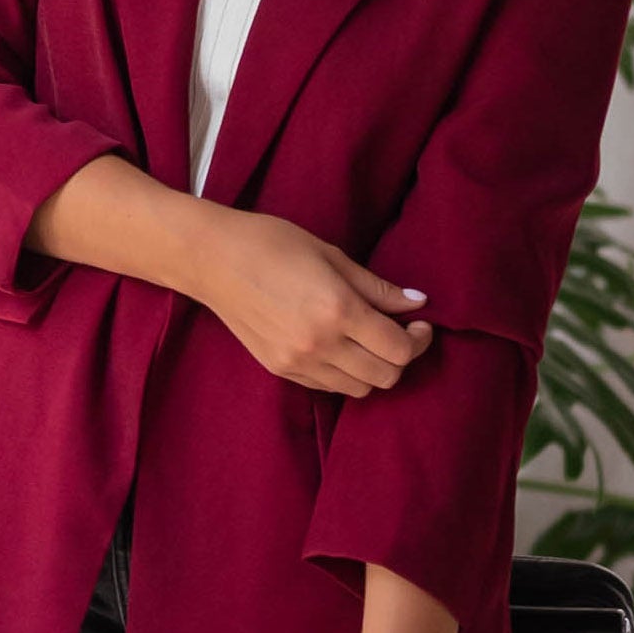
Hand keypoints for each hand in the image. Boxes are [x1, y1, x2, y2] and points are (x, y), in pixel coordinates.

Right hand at [195, 209, 431, 397]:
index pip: (398, 349)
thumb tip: (417, 303)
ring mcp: (298, 362)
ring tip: (370, 342)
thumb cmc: (273, 244)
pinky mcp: (280, 370)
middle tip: (402, 334)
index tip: (420, 324)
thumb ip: (377, 287)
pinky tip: (341, 347)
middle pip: (385, 377)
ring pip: (359, 389)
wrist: (213, 260)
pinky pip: (329, 387)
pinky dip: (345, 374)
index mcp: (338, 311)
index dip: (419, 340)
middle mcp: (320, 345)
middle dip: (402, 358)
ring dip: (374, 369)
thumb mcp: (332, 256)